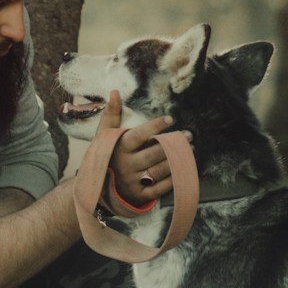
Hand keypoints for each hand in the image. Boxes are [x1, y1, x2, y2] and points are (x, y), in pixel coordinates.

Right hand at [99, 90, 181, 215]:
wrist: (97, 187)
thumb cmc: (106, 155)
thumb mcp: (104, 135)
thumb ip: (111, 114)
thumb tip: (114, 92)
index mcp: (119, 148)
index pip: (139, 135)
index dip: (155, 127)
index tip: (170, 119)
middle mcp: (126, 165)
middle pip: (154, 154)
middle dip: (173, 144)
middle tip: (188, 135)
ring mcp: (132, 181)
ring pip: (159, 170)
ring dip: (177, 160)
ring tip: (190, 150)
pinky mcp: (139, 195)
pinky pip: (159, 188)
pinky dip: (173, 179)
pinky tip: (182, 169)